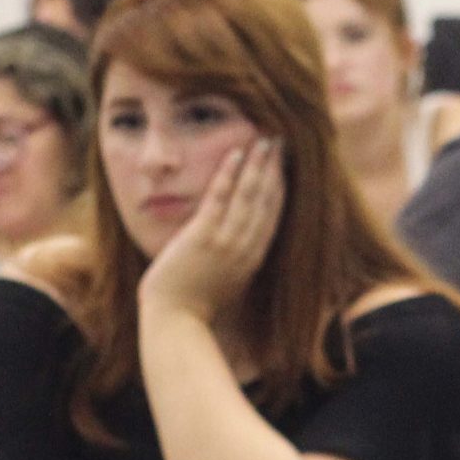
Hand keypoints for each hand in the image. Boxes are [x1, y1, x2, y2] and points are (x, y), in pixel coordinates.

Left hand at [137, 137, 282, 322]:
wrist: (175, 319)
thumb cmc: (194, 303)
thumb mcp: (225, 279)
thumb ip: (234, 258)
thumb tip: (237, 240)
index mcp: (254, 258)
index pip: (273, 215)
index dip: (281, 187)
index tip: (284, 165)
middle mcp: (247, 248)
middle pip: (268, 200)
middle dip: (275, 169)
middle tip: (281, 142)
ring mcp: (227, 242)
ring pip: (249, 195)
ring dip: (258, 165)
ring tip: (265, 140)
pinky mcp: (204, 237)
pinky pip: (220, 198)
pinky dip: (229, 174)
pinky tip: (235, 153)